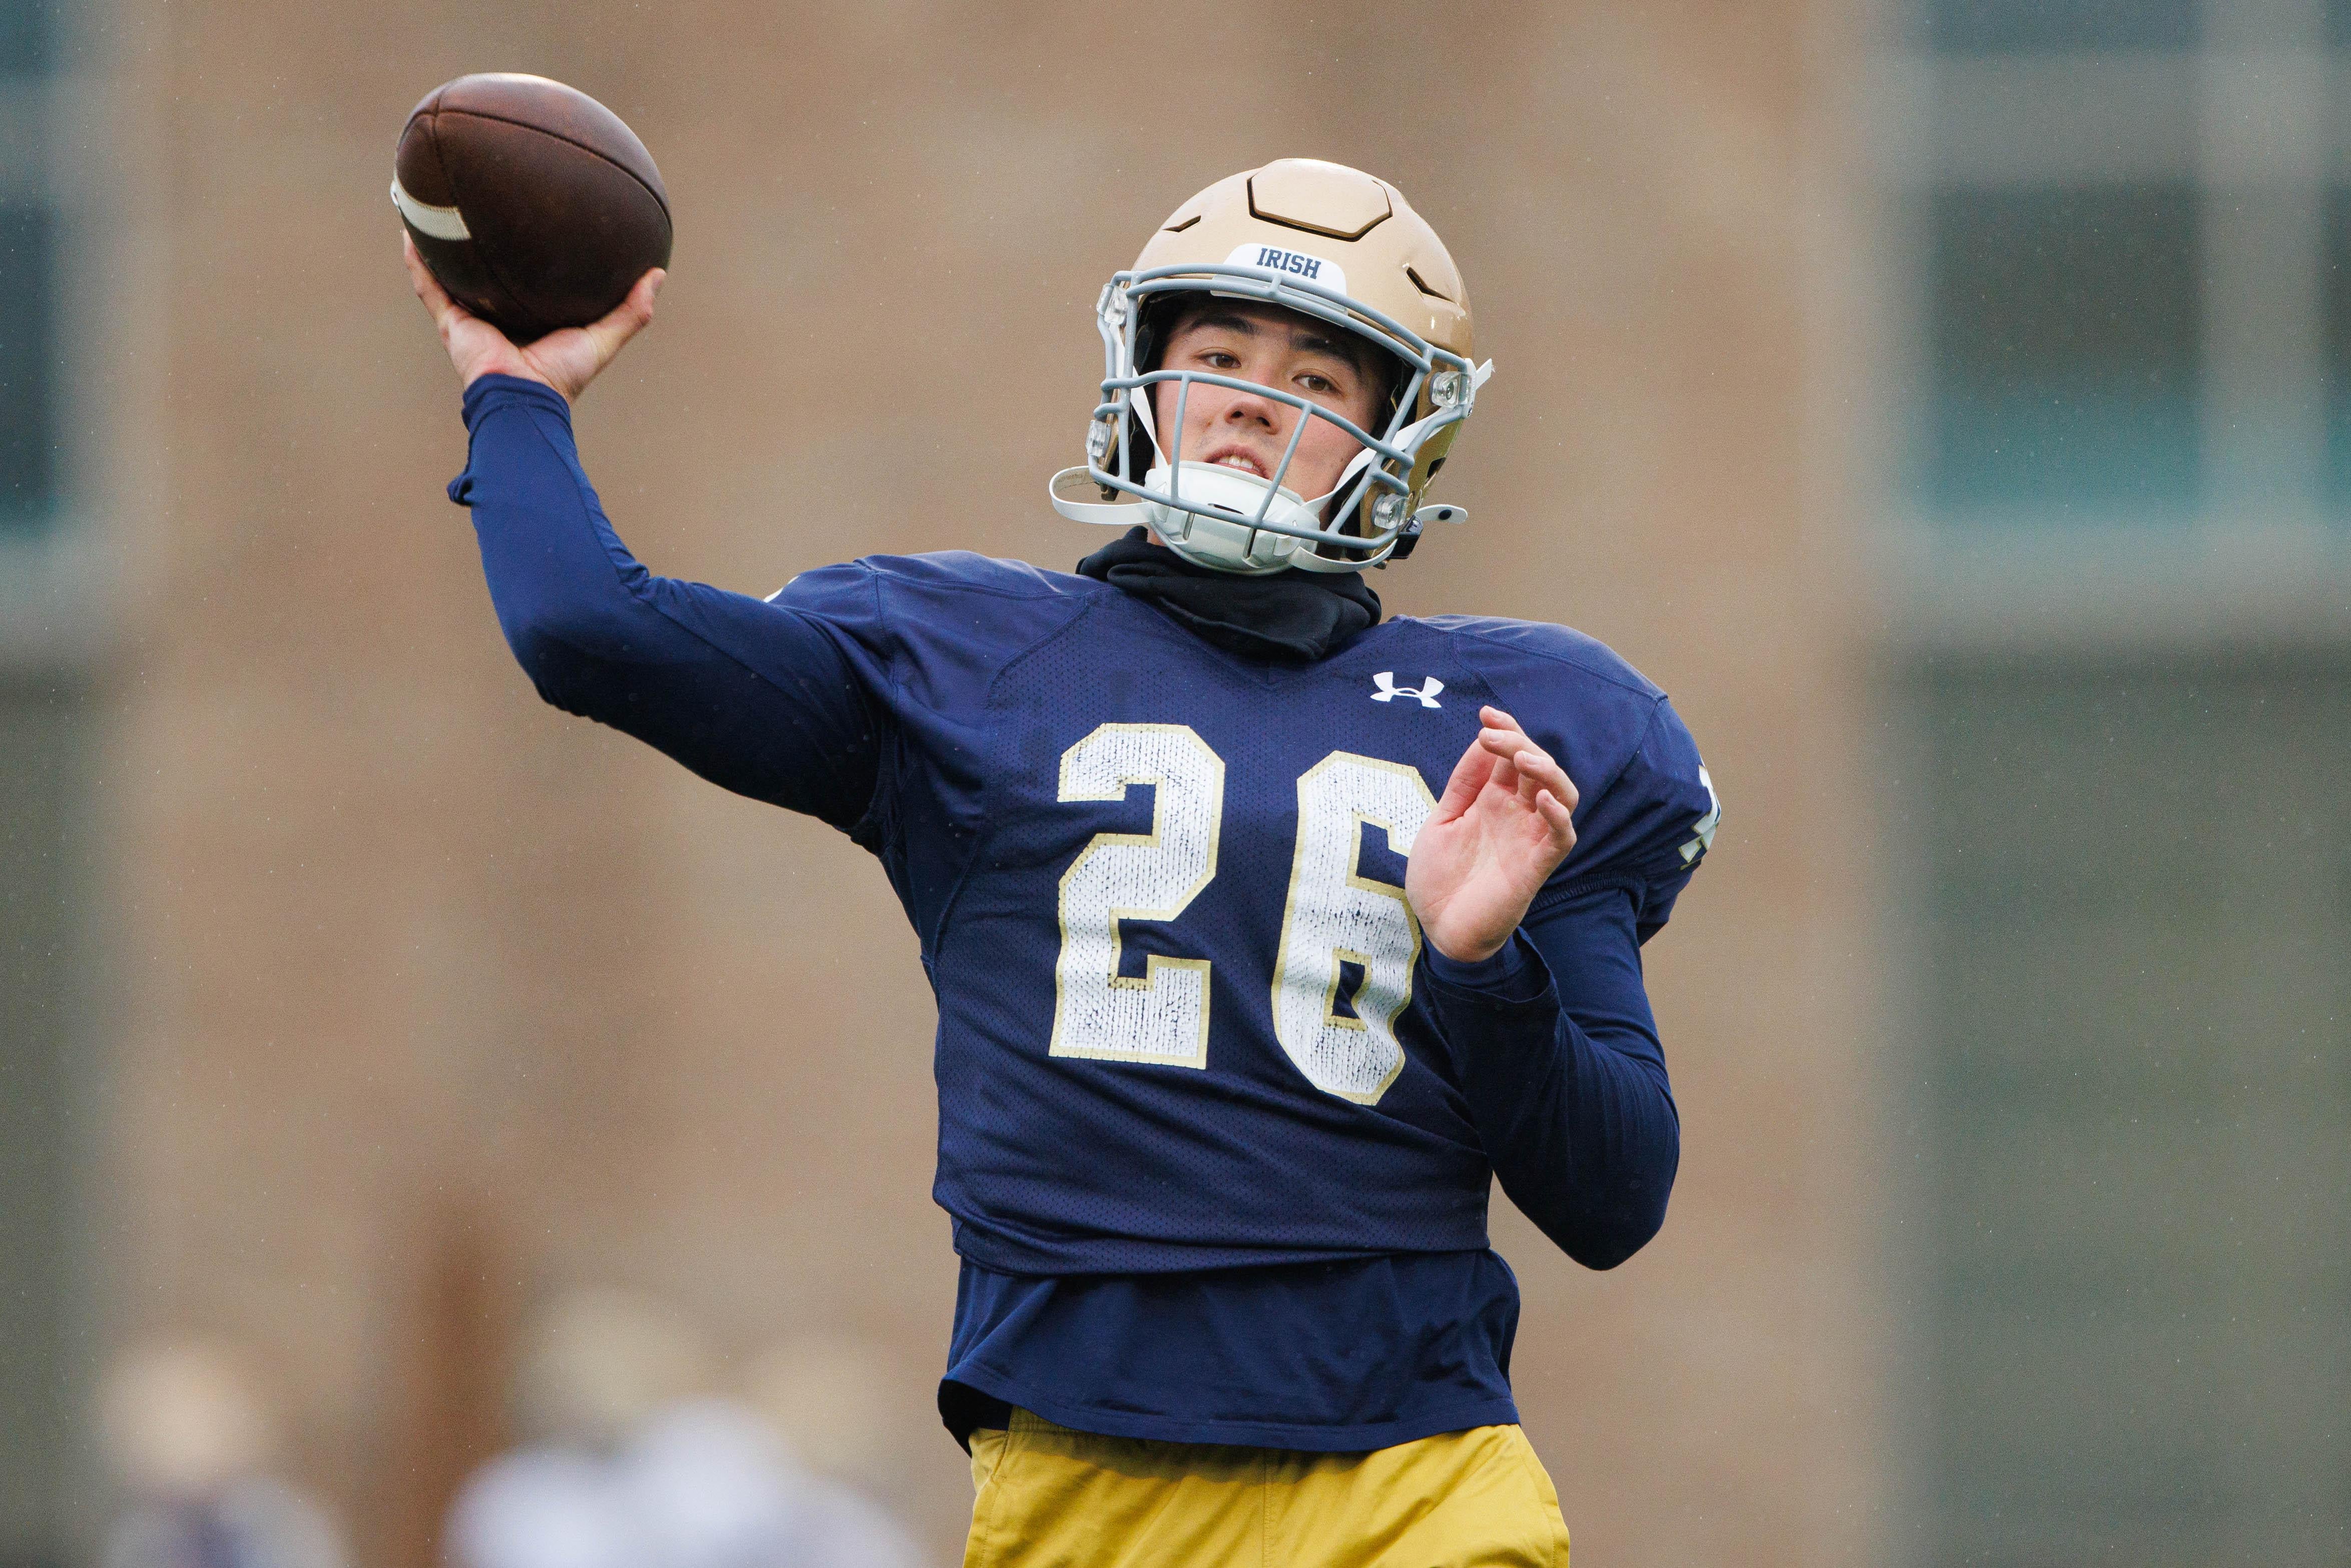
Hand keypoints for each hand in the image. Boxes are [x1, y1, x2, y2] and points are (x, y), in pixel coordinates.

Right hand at [403, 232, 662, 400]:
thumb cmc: (564, 376)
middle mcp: (499, 317)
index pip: (529, 283)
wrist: (525, 401)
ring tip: (433, 208)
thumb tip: (658, 273)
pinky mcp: (451, 324)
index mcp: (531, 320)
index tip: (532, 223)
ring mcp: (472, 320)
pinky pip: (429, 286)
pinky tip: (409, 231)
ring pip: (451, 275)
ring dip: (440, 245)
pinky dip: (417, 262)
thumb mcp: (603, 338)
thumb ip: (632, 311)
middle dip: (482, 245)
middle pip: (488, 275)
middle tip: (480, 204)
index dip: (529, 257)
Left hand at [1406, 706, 1579, 963]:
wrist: (1439, 929)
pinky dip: (1558, 817)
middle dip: (1519, 743)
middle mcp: (1518, 814)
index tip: (1486, 713)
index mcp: (1495, 800)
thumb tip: (1480, 738)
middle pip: (1539, 767)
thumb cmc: (1440, 878)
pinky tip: (1543, 801)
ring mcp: (1530, 838)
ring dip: (1548, 772)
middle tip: (1493, 735)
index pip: (1513, 755)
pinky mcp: (1537, 866)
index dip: (1506, 731)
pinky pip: (1561, 837)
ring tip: (1523, 759)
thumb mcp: (1442, 820)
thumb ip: (1463, 783)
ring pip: (1562, 794)